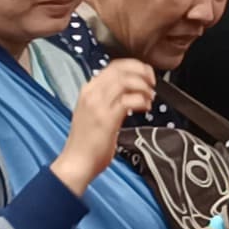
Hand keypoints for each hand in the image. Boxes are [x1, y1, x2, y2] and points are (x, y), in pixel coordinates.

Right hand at [50, 60, 162, 193]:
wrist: (76, 163)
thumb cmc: (86, 142)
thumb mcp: (94, 112)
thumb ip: (107, 99)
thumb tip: (128, 92)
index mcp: (88, 90)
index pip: (113, 66)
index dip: (134, 66)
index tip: (145, 72)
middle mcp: (91, 93)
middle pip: (120, 70)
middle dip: (142, 72)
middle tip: (152, 82)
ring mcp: (98, 105)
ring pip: (126, 81)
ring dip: (143, 86)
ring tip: (149, 96)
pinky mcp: (106, 118)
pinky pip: (129, 100)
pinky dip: (141, 100)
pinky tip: (145, 107)